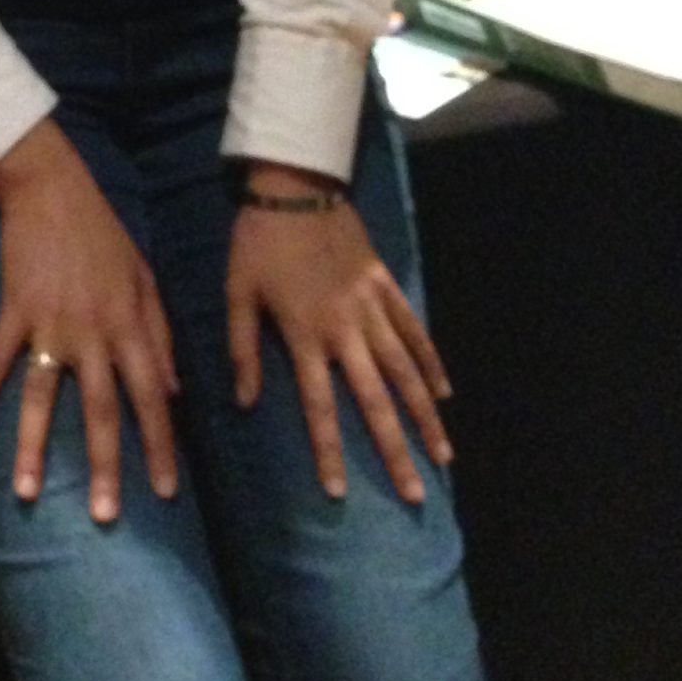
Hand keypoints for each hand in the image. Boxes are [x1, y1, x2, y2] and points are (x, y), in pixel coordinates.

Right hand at [0, 117, 179, 521]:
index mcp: (130, 325)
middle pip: (99, 409)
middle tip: (105, 516)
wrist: (51, 188)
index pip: (150, 397)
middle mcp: (92, 331)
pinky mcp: (14, 310)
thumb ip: (161, 334)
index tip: (165, 493)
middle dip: (103, 465)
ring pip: (42, 396)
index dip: (158, 445)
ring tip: (25, 493)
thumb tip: (173, 391)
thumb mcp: (145, 277)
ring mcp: (50, 322)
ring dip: (32, 446)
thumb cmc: (103, 233)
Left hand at [225, 164, 453, 504]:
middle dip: (395, 451)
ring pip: (405, 371)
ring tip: (443, 456)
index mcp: (305, 335)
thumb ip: (242, 349)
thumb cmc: (257, 242)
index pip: (319, 407)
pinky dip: (430, 361)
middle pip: (376, 400)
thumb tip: (244, 403)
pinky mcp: (385, 285)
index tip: (340, 492)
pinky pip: (413, 330)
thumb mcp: (237, 293)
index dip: (329, 450)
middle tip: (416, 494)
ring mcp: (371, 307)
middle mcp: (345, 330)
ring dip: (425, 416)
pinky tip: (444, 393)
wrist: (292, 186)